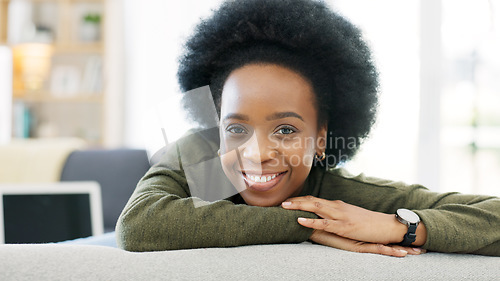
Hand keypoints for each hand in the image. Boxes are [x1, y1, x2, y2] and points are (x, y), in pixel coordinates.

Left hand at [281, 196, 409, 244]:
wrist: (387, 225)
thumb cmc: (368, 223)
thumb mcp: (350, 216)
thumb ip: (337, 215)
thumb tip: (325, 216)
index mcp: (337, 205)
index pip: (314, 199)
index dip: (300, 200)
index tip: (287, 201)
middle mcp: (337, 207)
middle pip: (312, 200)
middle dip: (295, 200)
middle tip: (280, 202)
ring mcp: (340, 216)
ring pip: (315, 208)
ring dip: (298, 206)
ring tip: (284, 206)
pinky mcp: (344, 226)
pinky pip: (324, 223)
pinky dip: (310, 221)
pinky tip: (300, 220)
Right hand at [309, 229, 424, 256]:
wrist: (309, 226)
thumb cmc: (316, 230)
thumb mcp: (328, 232)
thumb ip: (333, 230)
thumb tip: (333, 232)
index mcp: (355, 232)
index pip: (375, 235)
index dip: (392, 238)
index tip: (408, 245)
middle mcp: (359, 235)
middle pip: (385, 238)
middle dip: (403, 243)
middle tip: (423, 251)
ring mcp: (360, 240)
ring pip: (384, 245)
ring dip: (401, 248)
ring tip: (420, 253)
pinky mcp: (356, 245)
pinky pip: (376, 250)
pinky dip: (390, 251)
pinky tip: (402, 254)